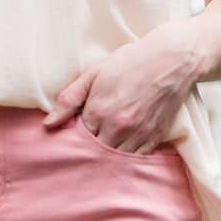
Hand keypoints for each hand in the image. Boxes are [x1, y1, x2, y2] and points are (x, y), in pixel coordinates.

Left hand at [41, 24, 205, 153]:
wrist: (171, 61)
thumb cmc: (130, 63)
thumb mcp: (94, 74)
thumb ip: (69, 99)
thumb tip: (48, 124)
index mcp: (98, 112)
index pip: (77, 139)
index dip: (74, 139)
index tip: (74, 136)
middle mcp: (117, 127)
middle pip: (94, 153)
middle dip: (89, 151)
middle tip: (88, 146)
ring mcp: (137, 135)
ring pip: (115, 160)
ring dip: (107, 157)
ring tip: (104, 149)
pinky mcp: (154, 139)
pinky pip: (135, 159)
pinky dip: (127, 158)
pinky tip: (122, 149)